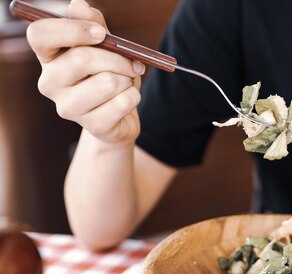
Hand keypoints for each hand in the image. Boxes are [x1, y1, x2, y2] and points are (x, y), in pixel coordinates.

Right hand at [26, 0, 144, 143]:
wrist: (120, 116)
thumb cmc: (109, 74)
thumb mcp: (105, 46)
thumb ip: (93, 24)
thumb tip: (78, 5)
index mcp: (48, 57)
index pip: (40, 35)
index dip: (72, 30)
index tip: (101, 33)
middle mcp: (50, 83)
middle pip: (82, 59)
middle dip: (118, 58)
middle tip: (133, 63)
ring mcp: (68, 108)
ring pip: (108, 82)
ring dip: (128, 80)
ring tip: (125, 84)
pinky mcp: (92, 126)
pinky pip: (122, 103)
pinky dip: (134, 97)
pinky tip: (127, 101)